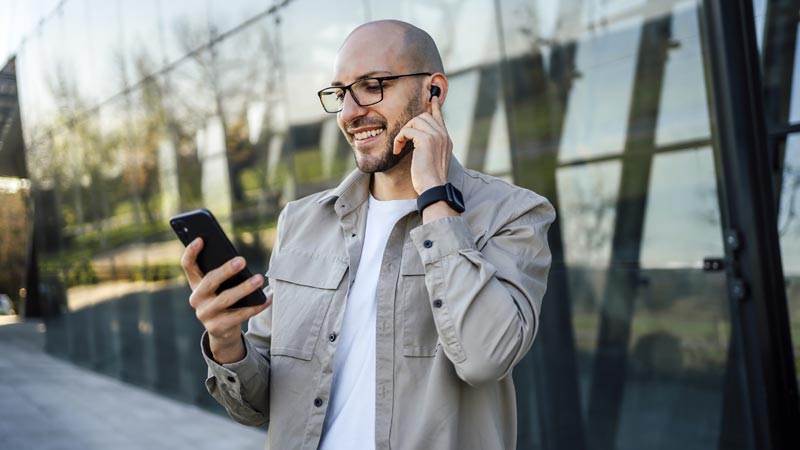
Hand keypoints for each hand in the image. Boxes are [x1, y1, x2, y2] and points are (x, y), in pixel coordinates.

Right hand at [181, 238, 270, 362]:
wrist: (221, 330)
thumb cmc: (223, 299)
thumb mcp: (219, 287)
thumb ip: (223, 274)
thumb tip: (239, 261)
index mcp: (195, 284)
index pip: (188, 265)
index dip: (191, 252)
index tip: (201, 239)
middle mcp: (196, 298)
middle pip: (209, 281)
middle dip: (226, 270)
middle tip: (242, 260)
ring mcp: (205, 314)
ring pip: (225, 299)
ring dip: (244, 288)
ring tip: (259, 279)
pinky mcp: (217, 327)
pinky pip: (239, 315)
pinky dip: (255, 306)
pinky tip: (267, 299)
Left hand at [392, 95, 452, 194]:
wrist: (433, 187)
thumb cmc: (430, 179)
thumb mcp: (433, 159)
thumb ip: (430, 146)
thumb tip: (418, 140)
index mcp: (446, 139)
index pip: (439, 117)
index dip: (434, 107)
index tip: (432, 98)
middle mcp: (443, 135)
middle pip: (424, 115)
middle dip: (410, 124)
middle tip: (403, 140)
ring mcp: (436, 136)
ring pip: (415, 120)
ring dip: (403, 132)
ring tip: (400, 146)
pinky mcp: (426, 140)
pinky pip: (407, 130)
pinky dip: (399, 139)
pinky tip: (398, 150)